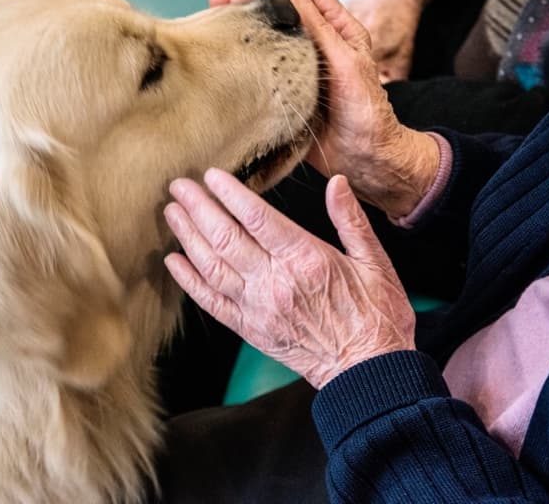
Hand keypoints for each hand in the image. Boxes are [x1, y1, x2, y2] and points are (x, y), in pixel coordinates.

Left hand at [163, 168, 415, 389]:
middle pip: (226, 238)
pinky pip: (211, 303)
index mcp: (306, 259)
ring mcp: (258, 308)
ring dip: (188, 237)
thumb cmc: (377, 316)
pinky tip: (174, 262)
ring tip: (172, 213)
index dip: (230, 195)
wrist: (368, 372)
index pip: (258, 218)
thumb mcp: (376, 262)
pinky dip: (189, 282)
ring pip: (212, 266)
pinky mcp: (250, 329)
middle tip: (178, 186)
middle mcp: (275, 282)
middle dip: (199, 208)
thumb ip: (351, 220)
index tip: (211, 176)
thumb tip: (336, 183)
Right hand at [211, 0, 439, 218]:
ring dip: (242, 22)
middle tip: (231, 3)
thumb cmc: (367, 113)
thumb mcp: (348, 63)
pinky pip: (261, 67)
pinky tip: (225, 49)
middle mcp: (316, 44)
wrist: (363, 157)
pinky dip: (242, 55)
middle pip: (281, 9)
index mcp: (338, 30)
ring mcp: (298, 67)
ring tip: (216, 12)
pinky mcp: (284, 90)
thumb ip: (322, 30)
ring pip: (268, 36)